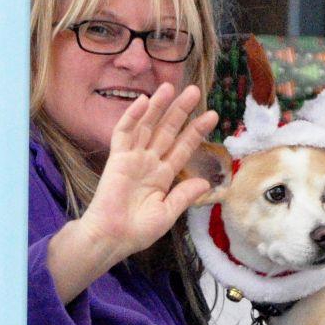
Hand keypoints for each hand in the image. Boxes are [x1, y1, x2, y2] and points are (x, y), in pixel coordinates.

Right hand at [81, 83, 218, 257]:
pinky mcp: (117, 159)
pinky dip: (132, 117)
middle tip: (195, 91)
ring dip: (158, 107)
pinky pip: (124, 133)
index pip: (183, 147)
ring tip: (170, 86)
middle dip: (180, 111)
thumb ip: (185, 195)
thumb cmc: (137, 231)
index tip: (212, 116)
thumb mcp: (168, 213)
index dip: (196, 131)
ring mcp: (132, 158)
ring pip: (147, 126)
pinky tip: (143, 102)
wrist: (112, 238)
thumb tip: (206, 182)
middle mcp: (149, 162)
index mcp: (163, 176)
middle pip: (167, 131)